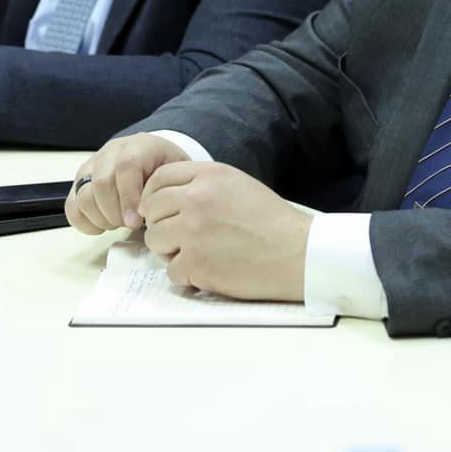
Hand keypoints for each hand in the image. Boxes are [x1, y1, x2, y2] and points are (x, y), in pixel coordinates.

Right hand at [67, 133, 188, 233]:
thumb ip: (165, 188)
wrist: (155, 157)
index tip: (136, 221)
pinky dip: (84, 222)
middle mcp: (110, 152)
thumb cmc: (166, 168)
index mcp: (138, 146)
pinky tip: (102, 227)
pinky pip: (72, 205)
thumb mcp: (176, 172)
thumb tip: (148, 214)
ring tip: (118, 223)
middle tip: (130, 224)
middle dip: (115, 212)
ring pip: (83, 195)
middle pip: (101, 183)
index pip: (125, 167)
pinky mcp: (80, 183)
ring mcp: (92, 167)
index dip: (129, 197)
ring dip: (100, 218)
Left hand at [138, 162, 311, 301]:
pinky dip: (188, 275)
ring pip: (155, 241)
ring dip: (171, 251)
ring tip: (198, 253)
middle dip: (162, 225)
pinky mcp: (195, 262)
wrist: (298, 253)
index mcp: (209, 176)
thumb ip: (204, 185)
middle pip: (152, 211)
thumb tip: (168, 198)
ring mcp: (193, 232)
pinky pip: (172, 271)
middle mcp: (196, 199)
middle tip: (182, 237)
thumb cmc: (274, 223)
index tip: (160, 210)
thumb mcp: (240, 186)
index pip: (160, 179)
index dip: (154, 196)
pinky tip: (210, 270)